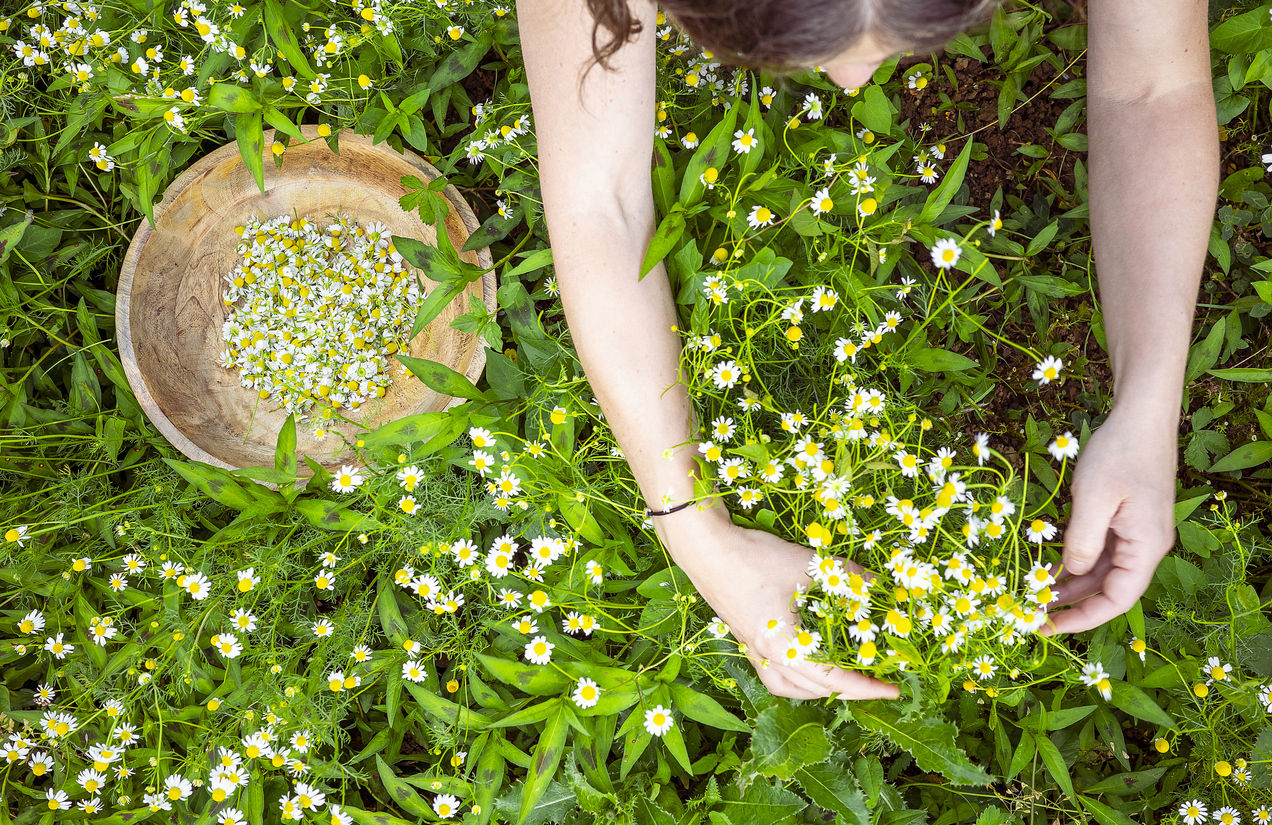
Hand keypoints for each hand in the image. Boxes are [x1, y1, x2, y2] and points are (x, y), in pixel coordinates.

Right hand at [656, 507, 899, 700]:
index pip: (834, 679)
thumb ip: (849, 578)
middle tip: (876, 680)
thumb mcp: (809, 566)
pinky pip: (773, 674)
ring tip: (842, 680)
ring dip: (819, 689)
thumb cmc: (756, 559)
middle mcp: (767, 656)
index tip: (893, 687)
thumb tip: (881, 587)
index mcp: (784, 646)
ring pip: (789, 688)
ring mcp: (751, 649)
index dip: (867, 686)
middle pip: (814, 689)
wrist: (706, 548)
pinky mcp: (744, 638)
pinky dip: (794, 679)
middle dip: (849, 690)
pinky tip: (805, 665)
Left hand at [1040, 406, 1176, 636]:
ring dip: (1071, 584)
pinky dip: (1075, 561)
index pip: (1118, 600)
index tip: (1049, 627)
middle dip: (1071, 604)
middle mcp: (1146, 546)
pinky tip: (1050, 567)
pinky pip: (1100, 551)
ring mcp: (1136, 533)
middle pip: (1109, 589)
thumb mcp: (1094, 498)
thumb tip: (1072, 574)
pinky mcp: (1126, 520)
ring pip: (1102, 572)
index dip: (1084, 618)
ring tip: (1035, 594)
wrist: (1141, 416)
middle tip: (1031, 614)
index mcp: (1146, 547)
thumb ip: (1082, 541)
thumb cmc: (1120, 453)